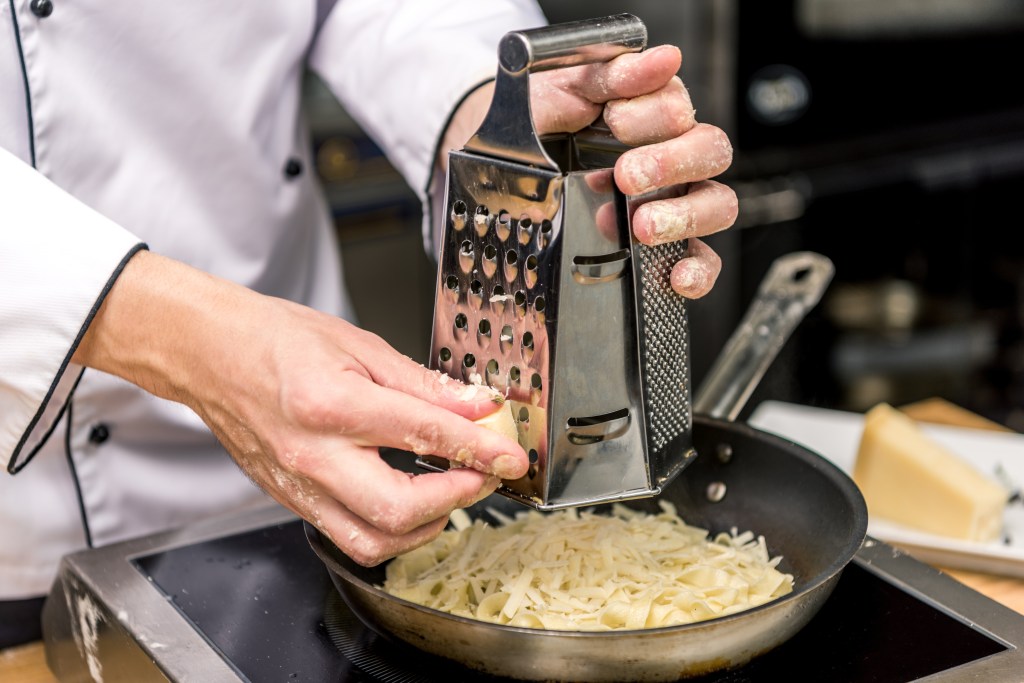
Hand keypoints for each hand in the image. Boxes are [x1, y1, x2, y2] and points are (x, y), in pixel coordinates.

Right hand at [72, 251, 527, 564]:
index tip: (511, 456)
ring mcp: (298, 484)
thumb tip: (475, 406)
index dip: (480, 449)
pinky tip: (408, 503)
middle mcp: (313, 453)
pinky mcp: (290, 500)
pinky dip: (389, 530)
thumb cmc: (276, 339)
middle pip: (398, 508)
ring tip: (448, 494)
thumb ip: (423, 384)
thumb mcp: (360, 345)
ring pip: (372, 540)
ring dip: (425, 527)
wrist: (209, 354)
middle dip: (458, 498)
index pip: (425, 434)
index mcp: (333, 402)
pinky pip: (347, 536)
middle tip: (481, 475)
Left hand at [530, 45, 736, 298]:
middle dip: (672, 163)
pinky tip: (676, 275)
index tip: (614, 120)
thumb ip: (612, 75)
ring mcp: (674, 204)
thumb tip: (664, 58)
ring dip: (686, 216)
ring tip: (642, 226)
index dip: (652, 115)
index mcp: (653, 114)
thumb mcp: (565, 89)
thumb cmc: (543, 121)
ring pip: (717, 204)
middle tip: (626, 175)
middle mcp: (673, 158)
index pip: (681, 108)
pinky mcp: (668, 248)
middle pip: (711, 152)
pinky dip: (697, 271)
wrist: (503, 164)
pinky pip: (703, 261)